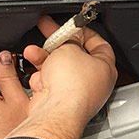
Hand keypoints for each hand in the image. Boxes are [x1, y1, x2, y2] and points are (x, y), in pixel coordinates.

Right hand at [10, 16, 118, 138]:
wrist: (55, 113)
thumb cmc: (71, 86)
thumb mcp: (69, 48)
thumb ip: (70, 38)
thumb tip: (70, 35)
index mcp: (105, 68)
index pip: (99, 44)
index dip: (84, 32)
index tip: (72, 26)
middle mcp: (94, 82)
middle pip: (75, 56)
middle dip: (58, 45)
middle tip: (47, 32)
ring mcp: (77, 94)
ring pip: (59, 70)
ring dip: (44, 59)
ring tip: (34, 53)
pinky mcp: (61, 103)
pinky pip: (50, 84)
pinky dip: (42, 78)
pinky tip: (38, 78)